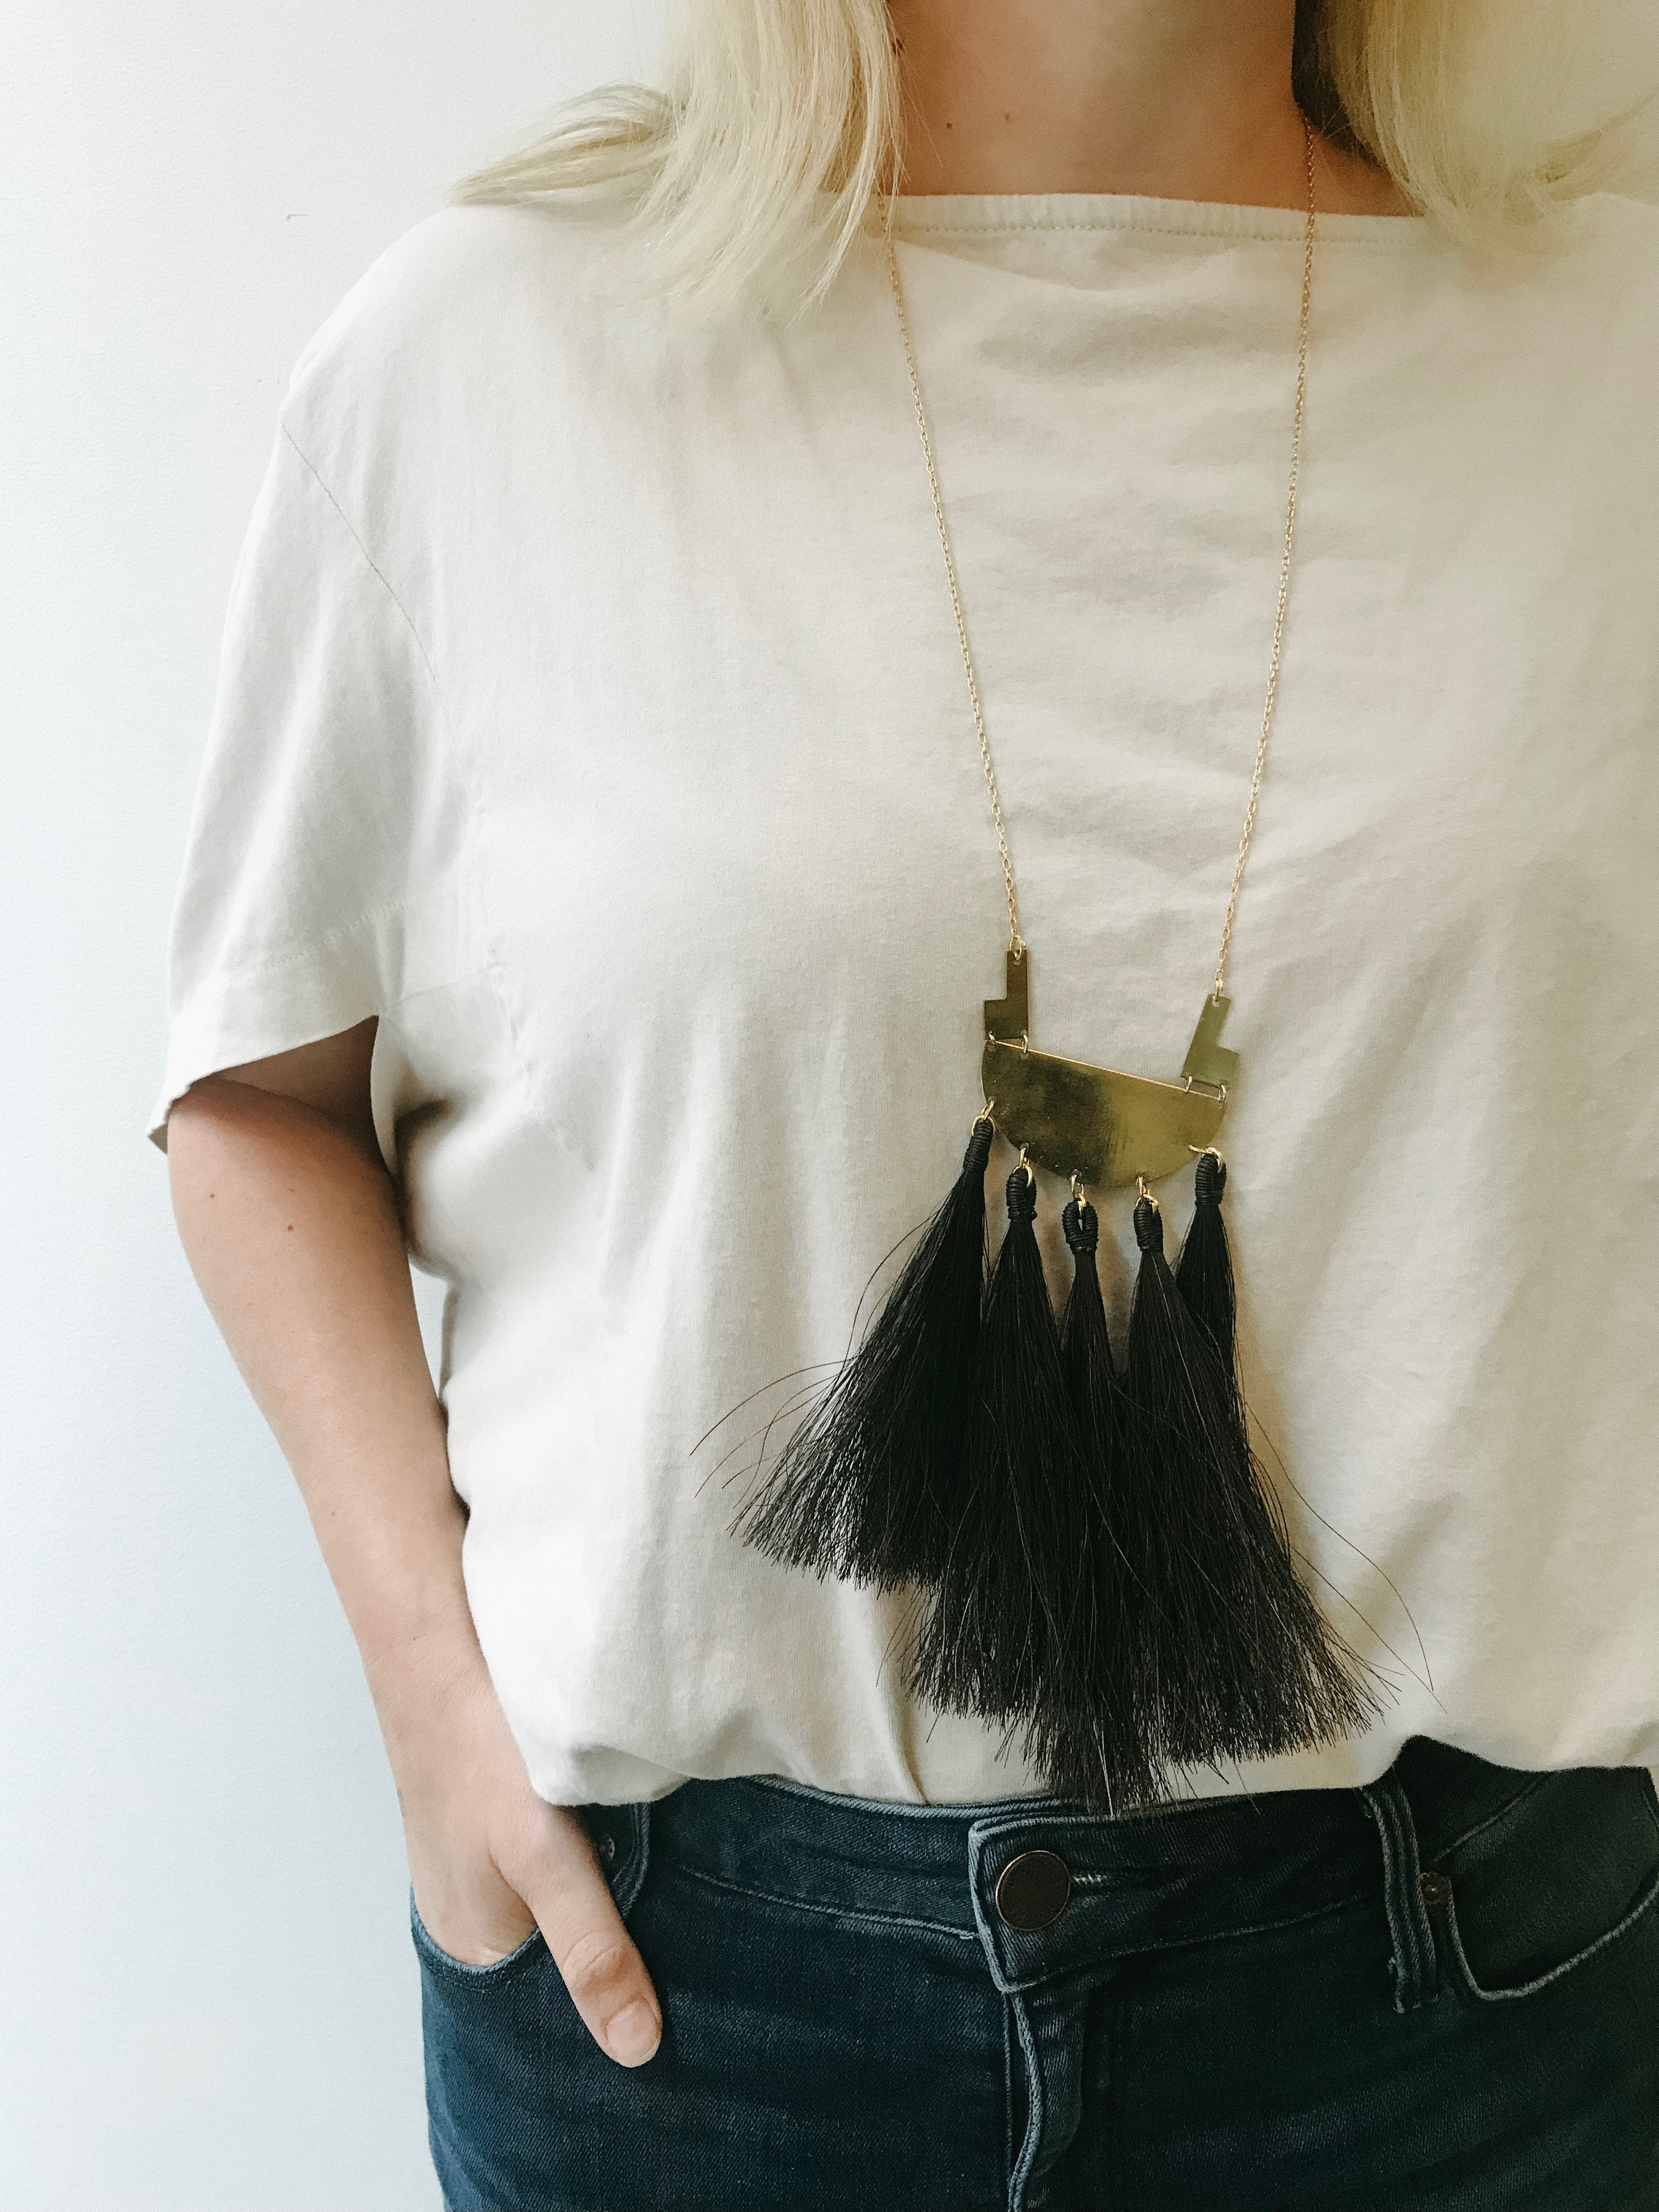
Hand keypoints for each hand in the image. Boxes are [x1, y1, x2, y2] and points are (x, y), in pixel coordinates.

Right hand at [375, 1639, 661, 2067]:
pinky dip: (613, 1853)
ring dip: (628, 1901)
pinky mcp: (517, 1810)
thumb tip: (637, 2050)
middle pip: (568, 1962)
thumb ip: (588, 1949)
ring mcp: (496, 1857)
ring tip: (698, 1907)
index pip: (552, 2019)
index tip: (687, 2027)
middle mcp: (480, 1911)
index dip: (615, 2021)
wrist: (439, 1636)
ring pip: (580, 1902)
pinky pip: (576, 1853)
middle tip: (711, 1968)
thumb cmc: (473, 1746)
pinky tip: (657, 1837)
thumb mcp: (538, 1856)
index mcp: (474, 1948)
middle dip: (631, 1963)